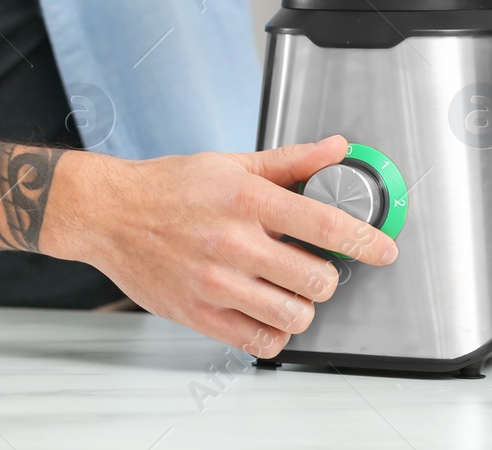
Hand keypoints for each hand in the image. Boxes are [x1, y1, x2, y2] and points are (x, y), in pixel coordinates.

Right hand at [41, 136, 396, 356]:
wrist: (108, 213)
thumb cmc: (166, 187)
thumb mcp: (230, 164)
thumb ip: (289, 162)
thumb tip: (337, 150)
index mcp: (245, 199)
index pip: (325, 225)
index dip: (366, 240)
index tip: (383, 250)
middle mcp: (232, 241)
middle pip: (316, 279)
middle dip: (327, 277)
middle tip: (315, 268)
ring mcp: (214, 281)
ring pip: (294, 315)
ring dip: (302, 307)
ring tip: (289, 292)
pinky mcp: (198, 313)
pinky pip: (259, 341)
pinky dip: (275, 333)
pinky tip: (267, 313)